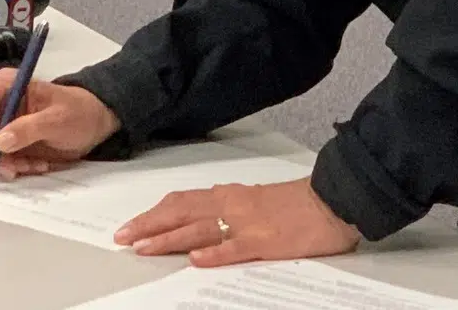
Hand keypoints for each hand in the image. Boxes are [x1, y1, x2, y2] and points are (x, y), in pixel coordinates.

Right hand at [0, 72, 120, 179]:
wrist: (92, 124)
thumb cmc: (78, 112)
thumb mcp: (59, 118)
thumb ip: (30, 128)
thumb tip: (1, 141)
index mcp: (7, 85)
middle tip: (13, 165)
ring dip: (3, 162)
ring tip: (31, 164)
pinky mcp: (5, 143)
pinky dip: (12, 167)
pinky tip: (35, 165)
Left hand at [116, 178, 360, 266]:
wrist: (334, 199)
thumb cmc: (298, 203)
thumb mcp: (257, 202)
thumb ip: (229, 209)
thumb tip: (201, 222)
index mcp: (231, 196)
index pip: (183, 202)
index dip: (154, 214)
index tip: (131, 225)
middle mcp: (233, 205)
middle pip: (182, 213)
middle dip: (149, 225)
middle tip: (123, 238)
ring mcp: (248, 224)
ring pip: (200, 229)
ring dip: (169, 239)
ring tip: (143, 248)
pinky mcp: (266, 242)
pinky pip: (235, 248)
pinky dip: (214, 254)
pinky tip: (196, 261)